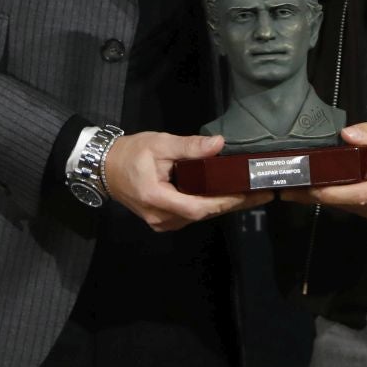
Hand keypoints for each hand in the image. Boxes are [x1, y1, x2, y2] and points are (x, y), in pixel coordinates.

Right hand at [102, 132, 271, 230]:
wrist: (105, 167)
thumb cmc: (131, 153)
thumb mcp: (160, 144)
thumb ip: (189, 147)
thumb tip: (219, 144)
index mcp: (157, 198)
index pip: (198, 207)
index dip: (225, 202)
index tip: (249, 193)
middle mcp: (160, 217)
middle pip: (203, 214)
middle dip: (233, 204)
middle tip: (261, 193)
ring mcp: (161, 222)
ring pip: (198, 216)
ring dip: (223, 205)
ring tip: (249, 193)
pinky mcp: (163, 220)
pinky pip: (190, 214)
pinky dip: (209, 205)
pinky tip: (226, 195)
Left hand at [287, 122, 366, 231]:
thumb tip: (346, 135)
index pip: (360, 194)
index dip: (332, 194)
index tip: (308, 190)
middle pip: (353, 205)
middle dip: (323, 198)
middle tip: (294, 190)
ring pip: (359, 212)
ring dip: (335, 201)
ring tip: (306, 191)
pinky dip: (352, 204)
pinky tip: (334, 194)